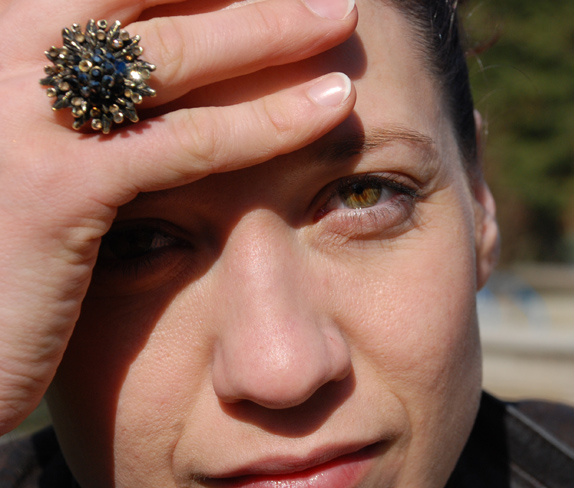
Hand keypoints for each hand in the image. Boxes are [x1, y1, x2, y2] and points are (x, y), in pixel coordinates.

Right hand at [0, 0, 357, 432]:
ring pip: (170, 51)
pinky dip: (268, 121)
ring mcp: (17, 114)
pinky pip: (186, 142)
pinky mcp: (56, 185)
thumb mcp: (19, 145)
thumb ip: (75, 94)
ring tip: (341, 16)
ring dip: (269, 29)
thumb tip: (146, 67)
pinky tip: (332, 106)